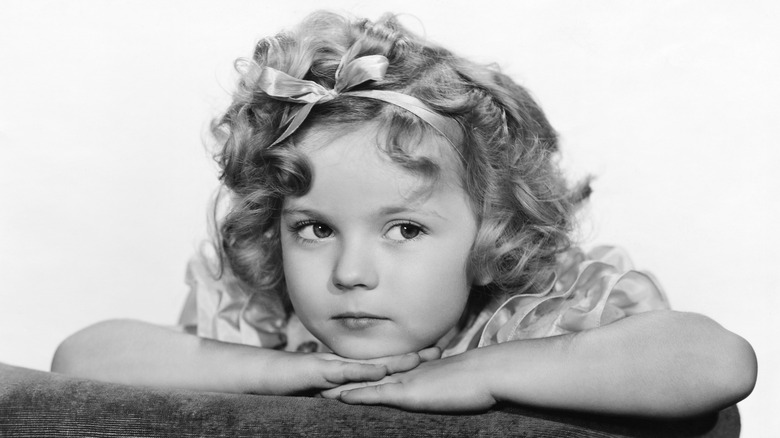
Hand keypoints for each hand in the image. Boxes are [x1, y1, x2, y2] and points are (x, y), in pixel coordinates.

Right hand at [256, 346, 440, 395]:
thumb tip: (367, 396)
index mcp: (352, 369)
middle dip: (412, 356)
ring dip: (394, 361)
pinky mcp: (320, 370)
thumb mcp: (327, 389)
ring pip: (370, 363)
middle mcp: (347, 364)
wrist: (265, 375)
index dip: (408, 361)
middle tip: (440, 350)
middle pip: (385, 360)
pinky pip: (345, 371)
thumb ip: (348, 389)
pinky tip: (379, 371)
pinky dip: (363, 371)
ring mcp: (334, 365)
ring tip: (419, 358)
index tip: (433, 356)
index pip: (386, 365)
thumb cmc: (295, 383)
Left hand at [320, 350, 496, 411]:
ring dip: (343, 387)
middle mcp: (407, 375)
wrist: (490, 373)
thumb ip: (444, 385)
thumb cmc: (480, 382)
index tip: (344, 378)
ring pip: (367, 384)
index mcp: (416, 374)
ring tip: (318, 388)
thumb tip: (444, 388)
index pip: (384, 375)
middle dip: (344, 378)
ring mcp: (407, 382)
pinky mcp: (411, 393)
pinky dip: (359, 395)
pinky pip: (379, 394)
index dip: (363, 376)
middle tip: (320, 380)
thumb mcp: (456, 384)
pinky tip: (341, 398)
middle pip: (368, 377)